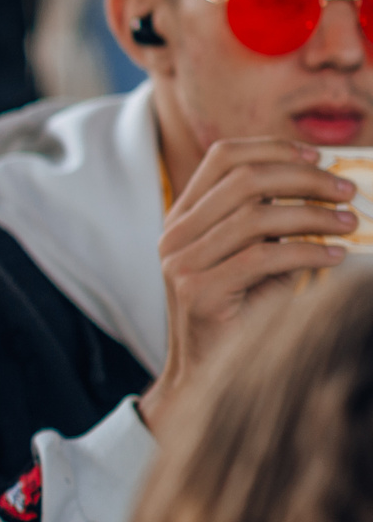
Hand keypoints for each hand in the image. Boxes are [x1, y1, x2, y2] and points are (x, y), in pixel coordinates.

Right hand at [139, 139, 354, 434]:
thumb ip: (266, 222)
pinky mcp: (198, 293)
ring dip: (313, 214)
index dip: (273, 148)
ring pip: (256, 216)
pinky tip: (335, 255)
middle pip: (244, 180)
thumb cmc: (236, 312)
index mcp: (182, 218)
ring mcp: (181, 264)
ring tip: (349, 222)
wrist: (203, 373)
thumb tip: (323, 187)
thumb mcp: (247, 256)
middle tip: (346, 189)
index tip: (317, 155)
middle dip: (305, 178)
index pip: (222, 158)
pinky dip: (306, 252)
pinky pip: (262, 258)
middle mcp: (174, 235)